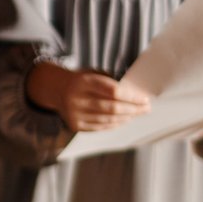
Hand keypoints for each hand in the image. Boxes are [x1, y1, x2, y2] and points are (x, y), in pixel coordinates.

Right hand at [26, 61, 151, 131]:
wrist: (56, 89)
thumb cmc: (82, 81)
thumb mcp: (94, 75)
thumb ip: (112, 84)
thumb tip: (137, 96)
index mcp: (84, 81)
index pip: (113, 91)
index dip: (132, 97)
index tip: (144, 99)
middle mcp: (77, 98)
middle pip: (112, 108)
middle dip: (133, 109)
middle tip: (146, 108)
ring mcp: (75, 113)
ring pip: (108, 119)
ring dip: (126, 117)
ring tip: (136, 114)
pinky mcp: (75, 124)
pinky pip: (100, 127)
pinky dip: (114, 124)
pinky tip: (123, 120)